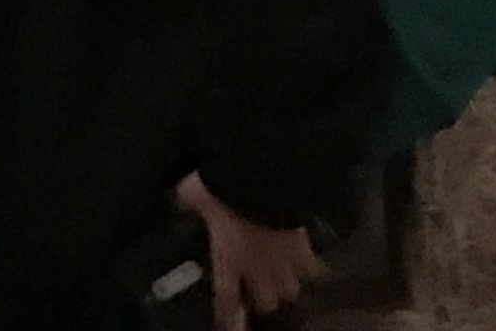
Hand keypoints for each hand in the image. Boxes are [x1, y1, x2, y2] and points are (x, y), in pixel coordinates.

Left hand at [175, 173, 323, 329]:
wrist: (263, 179)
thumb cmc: (226, 189)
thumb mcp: (196, 193)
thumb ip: (189, 200)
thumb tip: (182, 195)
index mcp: (228, 259)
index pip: (226, 298)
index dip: (226, 317)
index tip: (226, 327)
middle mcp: (258, 268)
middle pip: (266, 303)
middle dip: (262, 299)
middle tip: (258, 290)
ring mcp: (284, 262)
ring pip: (291, 292)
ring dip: (286, 287)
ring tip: (282, 280)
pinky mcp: (304, 248)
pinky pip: (313, 269)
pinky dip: (310, 269)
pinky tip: (307, 264)